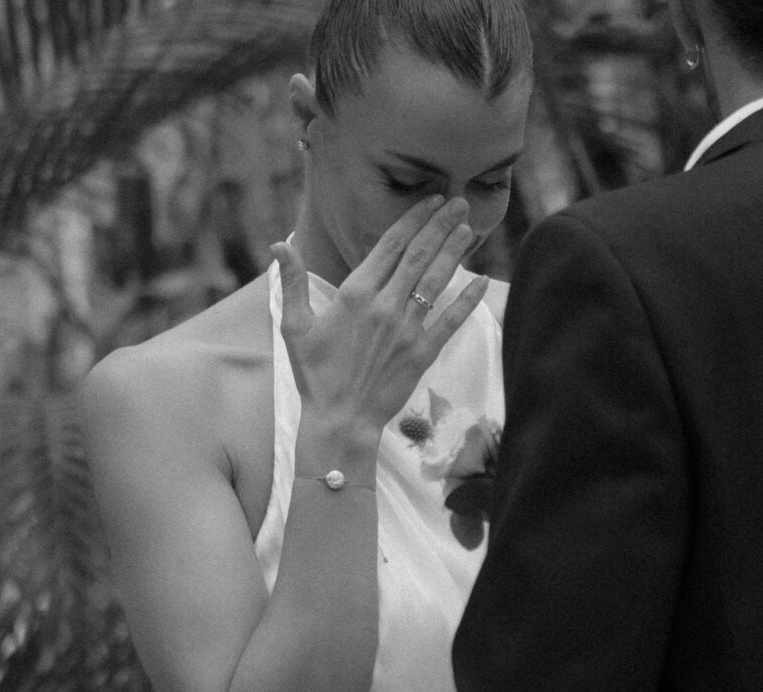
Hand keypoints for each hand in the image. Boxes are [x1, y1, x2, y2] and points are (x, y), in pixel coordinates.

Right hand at [271, 195, 487, 447]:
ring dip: (455, 251)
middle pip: (419, 255)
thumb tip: (279, 243)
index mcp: (354, 294)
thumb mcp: (293, 326)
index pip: (390, 245)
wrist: (339, 421)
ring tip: (469, 228)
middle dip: (440, 225)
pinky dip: (469, 299)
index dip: (413, 219)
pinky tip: (483, 281)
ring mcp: (407, 329)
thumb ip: (291, 282)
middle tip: (459, 202)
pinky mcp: (423, 353)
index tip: (430, 200)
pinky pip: (451, 320)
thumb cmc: (314, 375)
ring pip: (437, 281)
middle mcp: (384, 306)